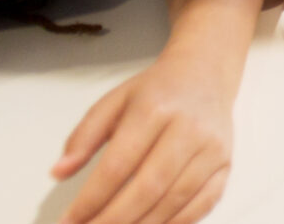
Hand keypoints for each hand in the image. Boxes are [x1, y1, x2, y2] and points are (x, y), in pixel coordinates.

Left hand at [52, 44, 234, 223]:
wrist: (206, 74)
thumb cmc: (155, 91)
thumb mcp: (113, 102)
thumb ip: (83, 137)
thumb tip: (58, 173)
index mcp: (154, 109)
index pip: (118, 166)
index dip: (90, 200)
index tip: (68, 221)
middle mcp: (188, 129)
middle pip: (148, 188)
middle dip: (113, 220)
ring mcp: (212, 149)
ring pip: (175, 201)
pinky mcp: (225, 165)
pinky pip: (201, 205)